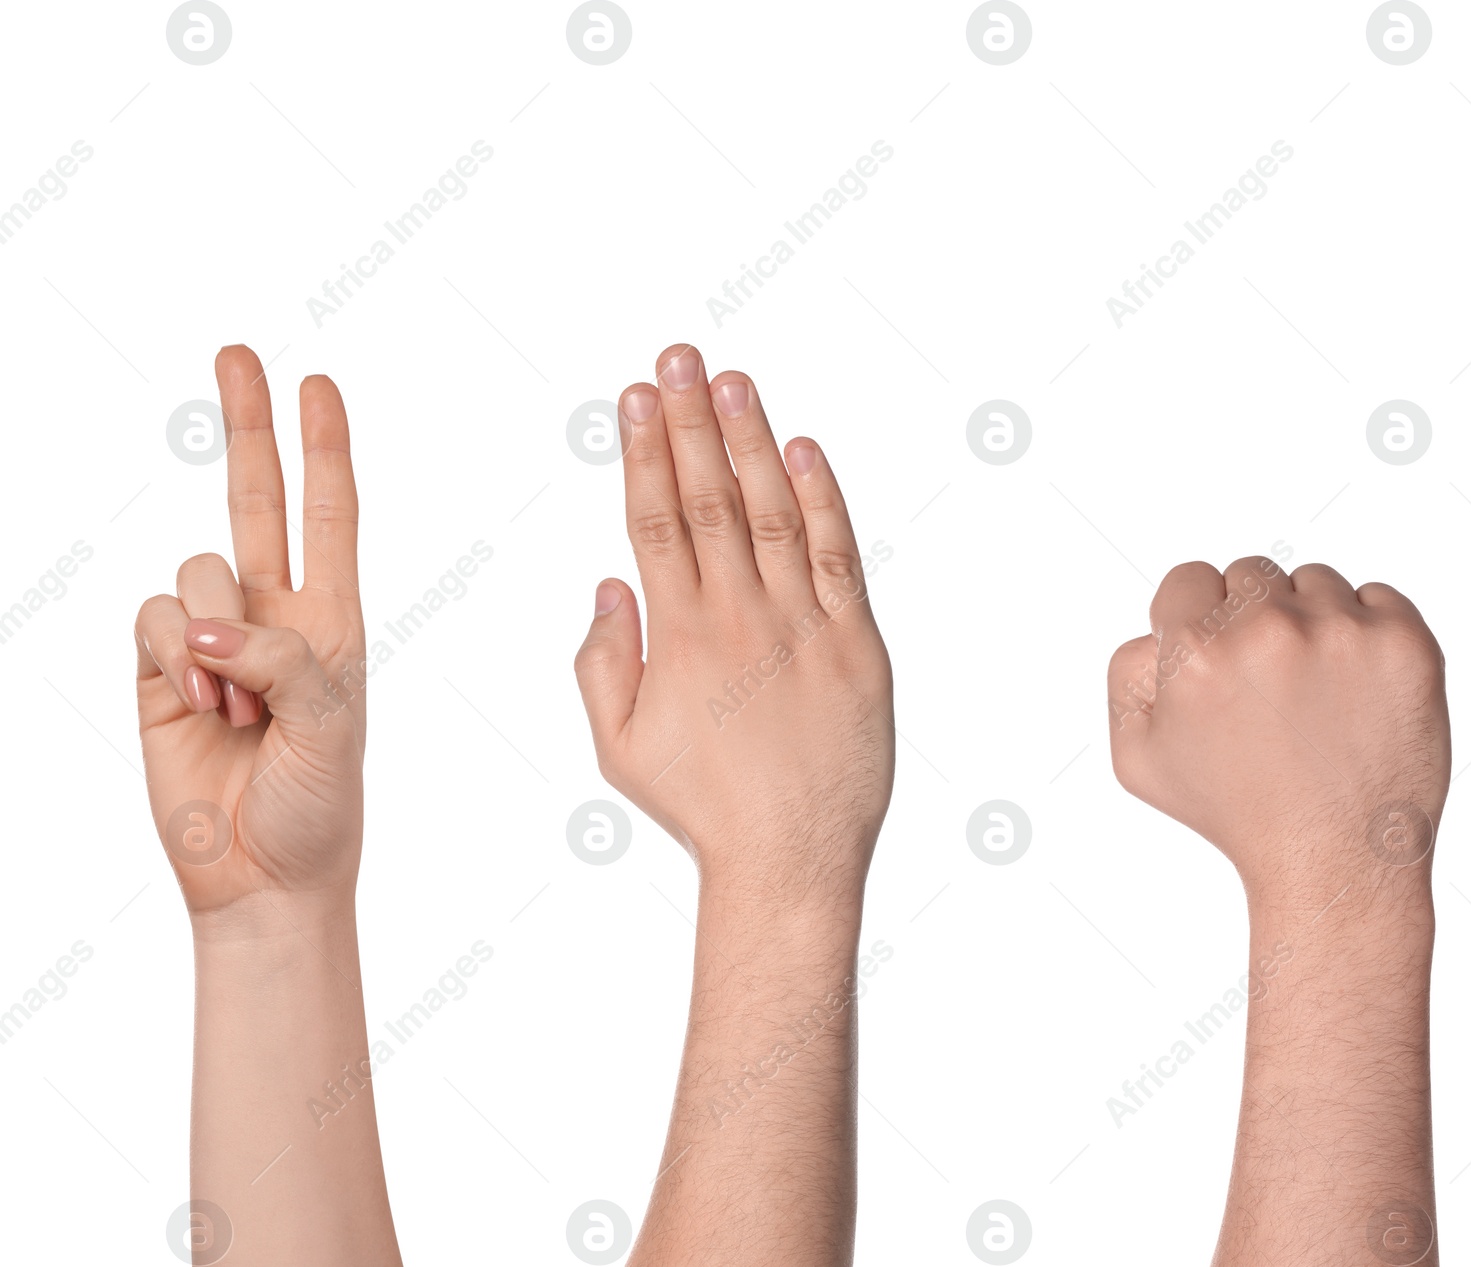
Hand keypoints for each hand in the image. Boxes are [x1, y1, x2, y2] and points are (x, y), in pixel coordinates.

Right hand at [135, 345, 365, 919]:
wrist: (264, 875)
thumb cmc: (320, 803)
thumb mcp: (332, 725)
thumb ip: (282, 660)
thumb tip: (208, 623)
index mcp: (333, 621)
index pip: (330, 516)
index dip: (324, 449)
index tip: (318, 385)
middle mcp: (272, 616)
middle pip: (257, 500)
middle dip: (248, 427)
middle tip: (237, 350)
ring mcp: (212, 641)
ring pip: (196, 574)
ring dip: (213, 641)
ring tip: (239, 712)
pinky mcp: (158, 670)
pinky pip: (150, 618)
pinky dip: (171, 657)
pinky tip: (197, 708)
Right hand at [573, 344, 892, 899]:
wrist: (790, 855)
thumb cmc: (701, 805)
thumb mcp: (620, 745)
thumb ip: (603, 661)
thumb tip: (610, 583)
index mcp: (681, 633)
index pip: (655, 519)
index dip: (645, 451)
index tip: (637, 396)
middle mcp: (741, 614)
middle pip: (709, 497)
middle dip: (691, 420)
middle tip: (678, 357)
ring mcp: (803, 623)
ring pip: (772, 511)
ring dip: (752, 441)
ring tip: (732, 381)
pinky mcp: (855, 642)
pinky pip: (839, 556)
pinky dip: (822, 501)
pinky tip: (803, 452)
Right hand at [1106, 556, 1448, 903]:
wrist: (1335, 862)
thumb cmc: (1233, 811)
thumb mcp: (1137, 756)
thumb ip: (1127, 672)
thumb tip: (1161, 627)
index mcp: (1196, 652)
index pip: (1190, 578)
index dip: (1198, 622)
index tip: (1219, 667)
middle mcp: (1267, 631)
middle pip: (1251, 573)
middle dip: (1252, 619)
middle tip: (1266, 688)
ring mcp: (1342, 633)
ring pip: (1314, 583)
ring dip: (1310, 625)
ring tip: (1313, 697)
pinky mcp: (1405, 643)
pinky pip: (1377, 598)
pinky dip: (1367, 636)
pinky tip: (1355, 692)